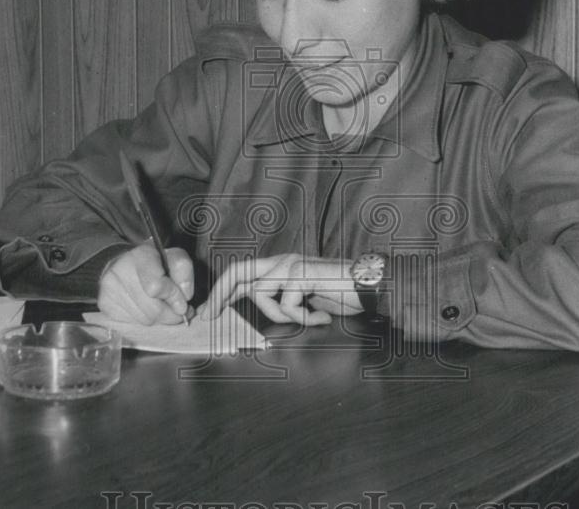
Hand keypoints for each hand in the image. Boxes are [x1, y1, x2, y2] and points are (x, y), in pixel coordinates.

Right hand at [98, 241, 193, 324]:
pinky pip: (132, 323)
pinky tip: (143, 307)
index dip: (173, 297)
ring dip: (157, 318)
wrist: (122, 263)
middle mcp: (120, 270)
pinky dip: (143, 319)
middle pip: (153, 310)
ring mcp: (108, 288)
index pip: (156, 287)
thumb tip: (184, 297)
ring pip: (144, 320)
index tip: (182, 302)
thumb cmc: (153, 263)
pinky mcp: (104, 304)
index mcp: (142, 255)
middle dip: (170, 313)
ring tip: (159, 305)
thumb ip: (184, 273)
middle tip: (175, 309)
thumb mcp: (174, 259)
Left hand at [200, 254, 361, 324]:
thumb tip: (259, 308)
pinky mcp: (302, 273)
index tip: (208, 310)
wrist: (370, 286)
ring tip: (311, 316)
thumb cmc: (340, 294)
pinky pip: (287, 304)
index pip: (243, 273)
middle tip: (209, 315)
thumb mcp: (303, 299)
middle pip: (238, 272)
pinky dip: (304, 316)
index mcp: (280, 267)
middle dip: (220, 294)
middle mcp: (282, 261)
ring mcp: (292, 265)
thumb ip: (281, 300)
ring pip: (263, 294)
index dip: (222, 290)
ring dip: (284, 315)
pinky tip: (322, 314)